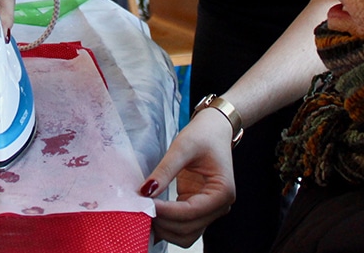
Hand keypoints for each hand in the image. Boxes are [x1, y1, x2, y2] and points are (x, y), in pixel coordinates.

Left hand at [140, 107, 237, 247]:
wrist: (214, 130)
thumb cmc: (203, 135)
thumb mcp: (183, 147)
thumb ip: (165, 170)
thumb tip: (146, 191)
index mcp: (222, 191)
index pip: (192, 212)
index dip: (167, 212)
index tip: (146, 204)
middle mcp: (219, 206)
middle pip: (189, 229)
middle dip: (164, 222)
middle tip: (140, 210)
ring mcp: (209, 210)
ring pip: (186, 234)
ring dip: (165, 229)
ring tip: (144, 214)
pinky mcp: (197, 208)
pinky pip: (182, 226)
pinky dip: (167, 225)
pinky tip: (151, 215)